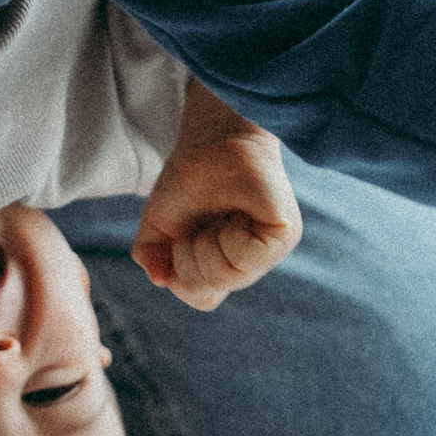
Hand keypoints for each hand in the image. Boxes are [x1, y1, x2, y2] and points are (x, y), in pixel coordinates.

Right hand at [133, 82, 298, 309]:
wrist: (212, 138)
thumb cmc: (190, 177)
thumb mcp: (157, 224)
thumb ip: (151, 257)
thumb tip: (161, 280)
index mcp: (226, 266)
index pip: (200, 297)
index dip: (180, 271)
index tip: (184, 234)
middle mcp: (251, 264)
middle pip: (206, 291)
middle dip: (187, 254)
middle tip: (201, 220)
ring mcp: (271, 252)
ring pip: (226, 277)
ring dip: (207, 242)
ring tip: (220, 214)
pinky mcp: (284, 235)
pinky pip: (247, 258)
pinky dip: (231, 235)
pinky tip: (238, 213)